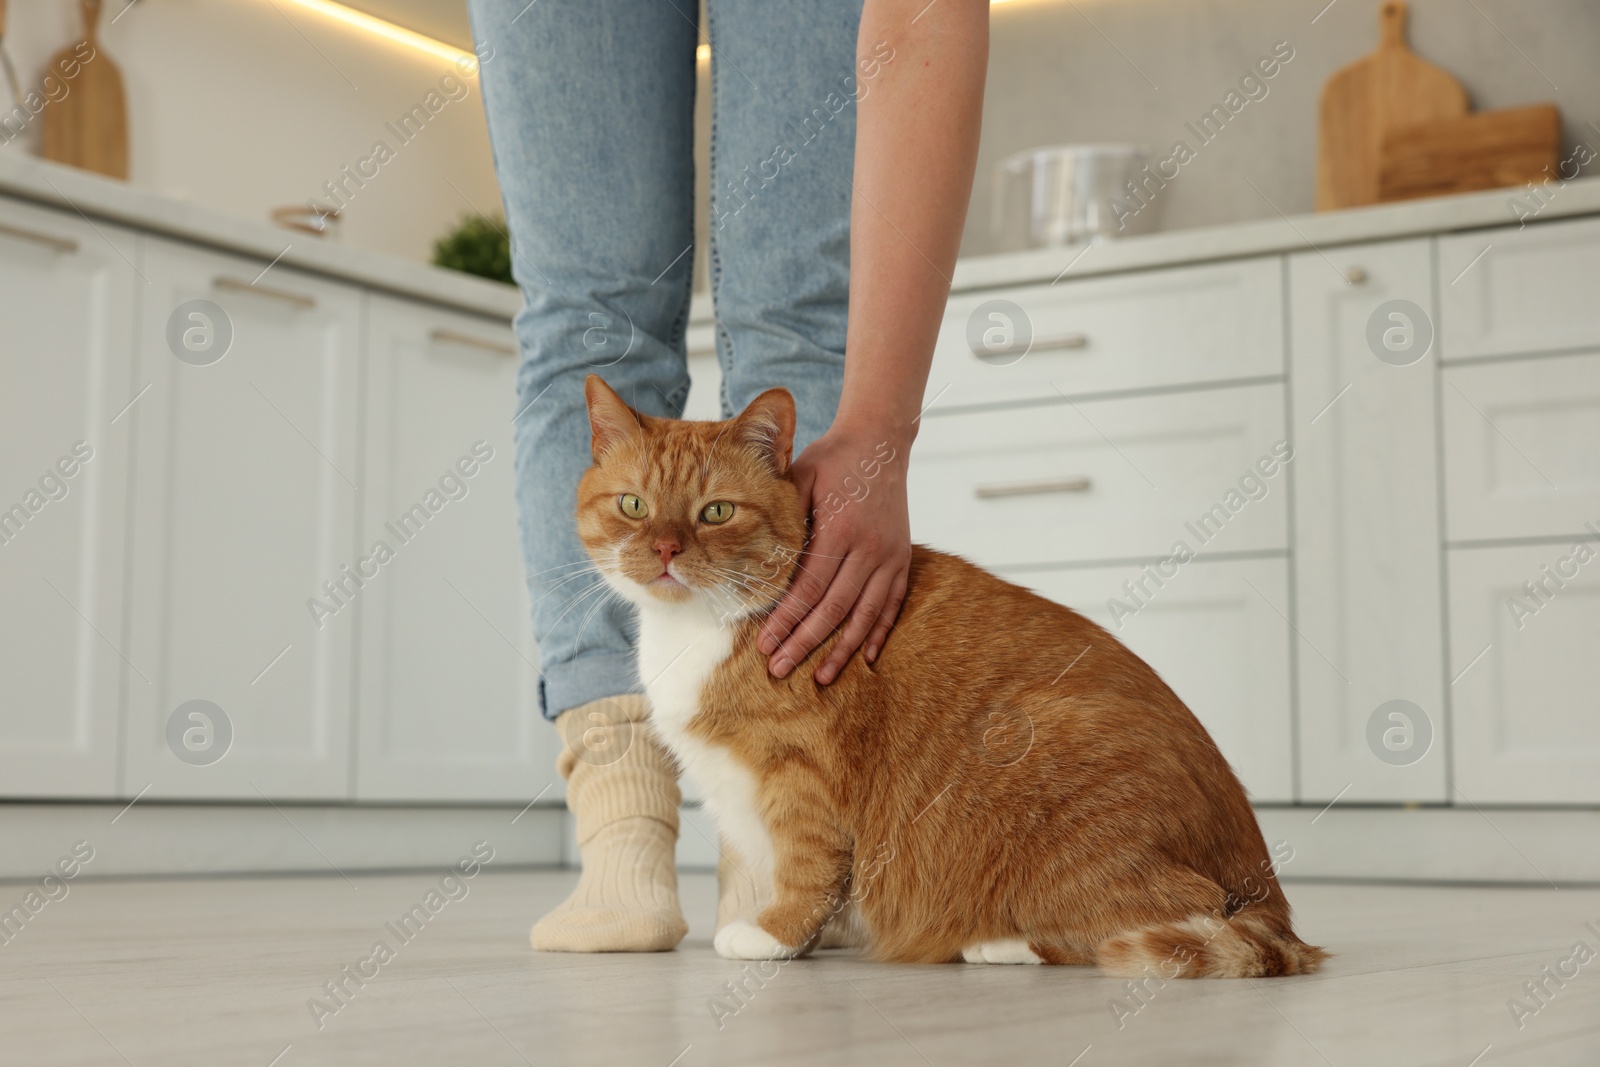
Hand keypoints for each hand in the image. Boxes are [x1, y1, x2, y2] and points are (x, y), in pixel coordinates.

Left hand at [757, 424, 911, 683]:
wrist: (880, 442)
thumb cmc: (831, 460)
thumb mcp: (800, 479)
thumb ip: (782, 518)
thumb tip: (754, 563)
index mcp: (840, 529)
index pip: (808, 588)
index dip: (786, 620)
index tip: (764, 644)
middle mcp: (869, 548)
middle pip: (833, 609)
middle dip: (804, 643)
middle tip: (779, 669)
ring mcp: (889, 556)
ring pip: (865, 615)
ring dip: (842, 650)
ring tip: (820, 678)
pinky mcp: (901, 559)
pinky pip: (891, 605)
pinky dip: (878, 633)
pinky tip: (867, 659)